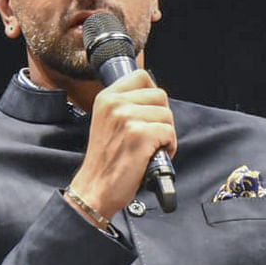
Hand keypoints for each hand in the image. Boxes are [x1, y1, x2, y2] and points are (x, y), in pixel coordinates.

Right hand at [67, 70, 175, 220]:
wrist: (95, 188)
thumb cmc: (105, 160)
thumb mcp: (106, 121)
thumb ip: (124, 105)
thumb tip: (152, 98)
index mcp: (106, 97)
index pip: (141, 76)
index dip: (152, 94)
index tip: (149, 111)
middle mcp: (115, 104)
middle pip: (160, 95)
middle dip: (161, 117)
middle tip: (150, 135)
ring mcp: (127, 118)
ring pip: (167, 115)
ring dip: (166, 134)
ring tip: (150, 147)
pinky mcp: (140, 135)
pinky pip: (169, 132)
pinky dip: (169, 147)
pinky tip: (153, 155)